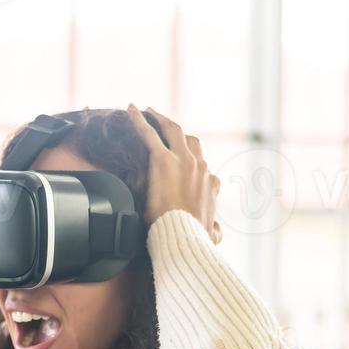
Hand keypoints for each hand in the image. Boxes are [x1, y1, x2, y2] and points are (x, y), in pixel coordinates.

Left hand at [126, 104, 222, 244]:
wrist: (185, 237)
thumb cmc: (195, 238)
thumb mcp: (211, 233)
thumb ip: (214, 229)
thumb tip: (217, 232)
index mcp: (211, 183)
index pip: (203, 165)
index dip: (191, 161)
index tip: (180, 161)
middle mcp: (200, 167)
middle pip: (190, 139)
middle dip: (175, 129)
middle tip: (162, 122)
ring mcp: (183, 161)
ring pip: (172, 130)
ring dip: (159, 119)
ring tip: (147, 111)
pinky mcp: (163, 161)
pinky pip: (150, 134)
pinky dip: (139, 120)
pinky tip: (130, 110)